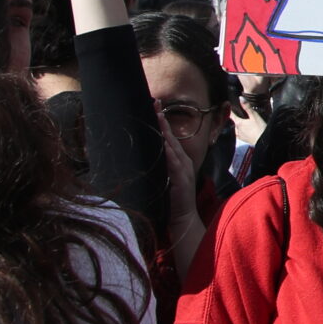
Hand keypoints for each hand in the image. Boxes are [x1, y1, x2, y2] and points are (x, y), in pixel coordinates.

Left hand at [155, 109, 206, 272]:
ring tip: (157, 116)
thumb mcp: (161, 179)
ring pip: (173, 146)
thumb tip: (139, 154)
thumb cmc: (169, 201)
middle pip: (171, 136)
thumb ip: (156, 166)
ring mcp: (183, 170)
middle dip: (162, 119)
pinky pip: (175, 163)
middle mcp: (181, 161)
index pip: (167, 136)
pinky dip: (169, 153)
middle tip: (154, 102)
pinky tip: (164, 143)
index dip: (160, 121)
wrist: (182, 221)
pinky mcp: (181, 180)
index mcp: (176, 160)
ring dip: (165, 131)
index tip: (153, 105)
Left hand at [229, 94, 266, 147]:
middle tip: (241, 115)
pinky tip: (246, 130)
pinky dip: (241, 131)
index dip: (228, 109)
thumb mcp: (255, 116)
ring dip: (238, 125)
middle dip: (236, 118)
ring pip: (236, 128)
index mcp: (238, 123)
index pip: (231, 115)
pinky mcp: (243, 140)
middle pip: (234, 122)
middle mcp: (236, 130)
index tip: (227, 105)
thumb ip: (247, 107)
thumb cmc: (260, 128)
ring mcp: (239, 136)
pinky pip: (239, 134)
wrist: (264, 142)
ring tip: (244, 123)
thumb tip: (240, 98)